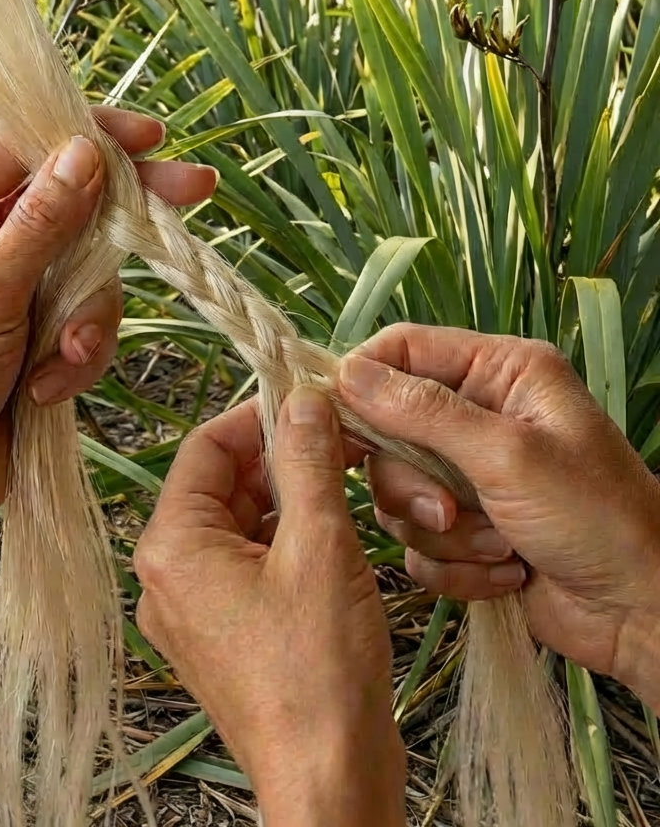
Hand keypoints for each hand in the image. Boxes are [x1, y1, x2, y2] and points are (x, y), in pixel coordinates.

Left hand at [0, 108, 215, 536]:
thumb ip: (40, 225)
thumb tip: (84, 152)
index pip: (21, 148)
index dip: (87, 137)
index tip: (152, 138)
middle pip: (70, 205)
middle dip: (119, 220)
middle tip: (193, 190)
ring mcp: (11, 292)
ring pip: (88, 271)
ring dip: (88, 318)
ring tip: (64, 361)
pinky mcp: (34, 337)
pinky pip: (85, 323)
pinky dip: (78, 357)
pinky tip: (48, 389)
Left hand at [133, 389, 405, 826]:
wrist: (328, 781)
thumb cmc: (317, 670)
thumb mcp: (319, 548)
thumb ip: (308, 464)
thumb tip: (304, 400)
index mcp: (171, 545)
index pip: (204, 447)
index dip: (258, 416)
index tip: (309, 402)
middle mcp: (169, 573)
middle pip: (221, 484)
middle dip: (280, 458)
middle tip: (341, 440)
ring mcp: (193, 608)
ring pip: (239, 522)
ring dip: (289, 497)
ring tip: (347, 481)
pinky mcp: (224, 633)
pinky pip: (248, 562)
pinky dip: (286, 539)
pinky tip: (334, 532)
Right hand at [337, 324, 659, 706]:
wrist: (643, 614)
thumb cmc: (595, 518)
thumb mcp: (508, 454)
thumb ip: (423, 412)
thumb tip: (346, 373)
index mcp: (498, 372)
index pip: (402, 351)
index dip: (362, 381)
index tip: (335, 424)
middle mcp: (476, 416)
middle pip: (386, 431)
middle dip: (413, 484)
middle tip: (447, 511)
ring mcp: (467, 475)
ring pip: (396, 493)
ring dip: (442, 532)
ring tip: (498, 545)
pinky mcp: (462, 529)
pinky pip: (416, 541)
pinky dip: (454, 565)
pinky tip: (505, 570)